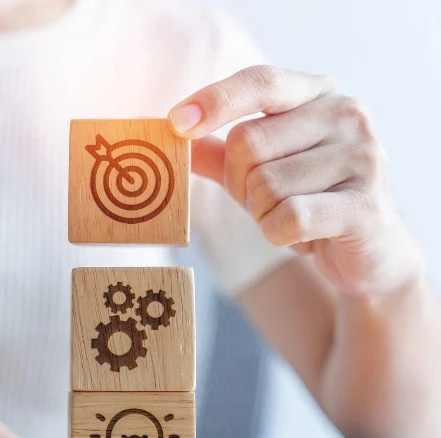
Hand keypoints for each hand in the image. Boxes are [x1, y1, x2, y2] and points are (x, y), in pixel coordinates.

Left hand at [168, 65, 423, 294]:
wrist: (368, 251)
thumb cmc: (306, 199)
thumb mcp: (258, 168)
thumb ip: (219, 151)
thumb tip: (172, 133)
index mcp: (318, 94)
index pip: (261, 82)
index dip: (214, 101)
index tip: (174, 123)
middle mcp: (347, 115)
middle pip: (248, 142)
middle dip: (237, 182)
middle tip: (262, 200)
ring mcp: (363, 157)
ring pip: (265, 186)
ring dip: (260, 213)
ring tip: (288, 216)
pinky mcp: (366, 206)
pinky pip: (289, 218)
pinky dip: (278, 234)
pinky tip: (301, 235)